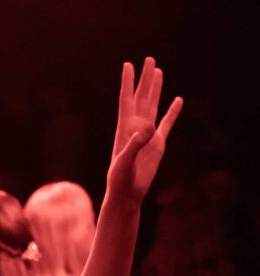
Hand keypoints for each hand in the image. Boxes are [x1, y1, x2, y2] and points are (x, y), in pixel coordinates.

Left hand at [107, 57, 182, 204]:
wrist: (127, 194)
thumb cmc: (120, 179)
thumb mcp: (125, 161)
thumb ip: (136, 144)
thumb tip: (150, 128)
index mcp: (124, 128)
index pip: (126, 100)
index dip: (127, 82)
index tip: (128, 64)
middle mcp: (136, 127)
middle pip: (141, 97)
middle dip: (145, 78)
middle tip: (149, 59)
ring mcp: (147, 134)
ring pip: (153, 106)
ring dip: (155, 89)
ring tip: (158, 71)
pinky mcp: (157, 144)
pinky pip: (167, 123)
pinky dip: (173, 112)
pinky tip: (178, 100)